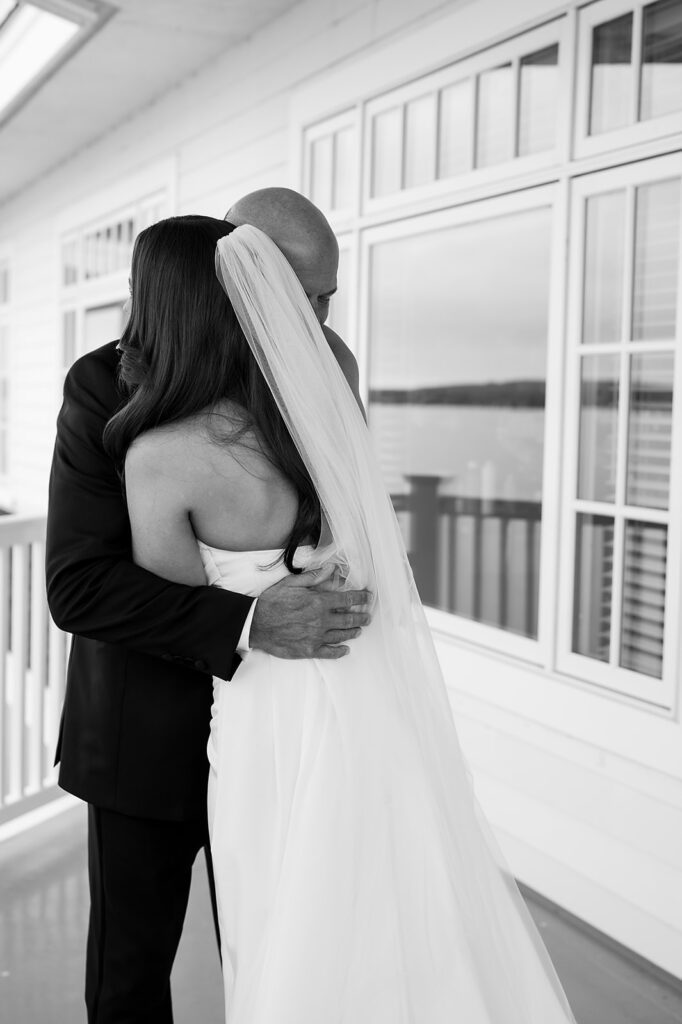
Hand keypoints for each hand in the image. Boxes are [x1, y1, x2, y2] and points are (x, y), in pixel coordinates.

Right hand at [249, 563, 371, 658]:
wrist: (255, 624)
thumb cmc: (272, 601)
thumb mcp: (292, 583)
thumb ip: (315, 577)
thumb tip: (333, 568)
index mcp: (319, 602)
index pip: (348, 599)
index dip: (361, 598)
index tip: (368, 597)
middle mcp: (321, 620)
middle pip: (349, 619)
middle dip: (361, 617)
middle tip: (367, 617)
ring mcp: (316, 637)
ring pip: (342, 635)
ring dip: (353, 632)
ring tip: (358, 631)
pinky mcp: (309, 650)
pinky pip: (330, 653)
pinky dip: (340, 651)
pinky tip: (345, 649)